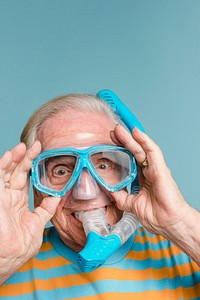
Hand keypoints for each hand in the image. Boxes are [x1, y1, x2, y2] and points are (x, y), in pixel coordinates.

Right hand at [0, 142, 60, 282]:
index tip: (41, 154)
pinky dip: (3, 165)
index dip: (31, 166)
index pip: (25, 179)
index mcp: (18, 202)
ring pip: (6, 171)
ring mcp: (1, 196)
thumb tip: (57, 196)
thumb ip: (45, 209)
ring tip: (23, 147)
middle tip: (35, 146)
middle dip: (25, 158)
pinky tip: (11, 155)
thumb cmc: (18, 248)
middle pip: (17, 172)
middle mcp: (9, 197)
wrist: (8, 259)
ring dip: (14, 158)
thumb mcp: (37, 225)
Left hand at [110, 125, 193, 236]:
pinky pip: (152, 151)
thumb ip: (120, 196)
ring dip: (130, 138)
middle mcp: (149, 172)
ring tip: (119, 130)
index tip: (109, 143)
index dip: (120, 151)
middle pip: (134, 152)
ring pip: (141, 149)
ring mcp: (155, 169)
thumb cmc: (156, 216)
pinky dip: (144, 141)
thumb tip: (107, 189)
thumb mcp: (130, 204)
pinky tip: (136, 133)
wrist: (169, 224)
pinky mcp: (161, 169)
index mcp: (143, 179)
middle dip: (123, 141)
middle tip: (113, 132)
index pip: (130, 160)